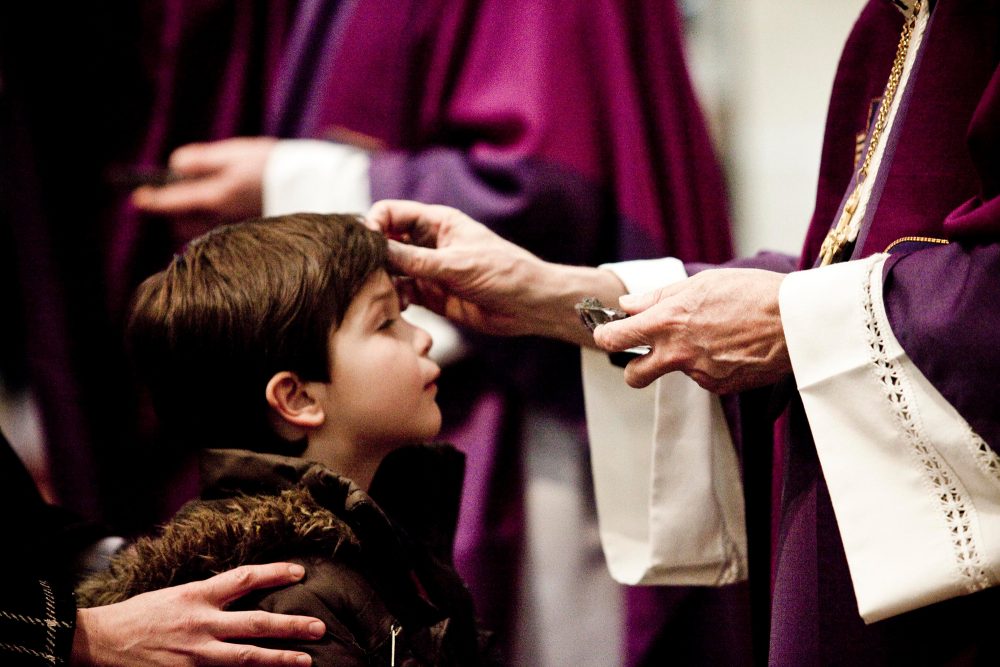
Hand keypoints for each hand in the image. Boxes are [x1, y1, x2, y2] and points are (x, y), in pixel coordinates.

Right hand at [72, 563, 324, 665]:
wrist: (100, 642)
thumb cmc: (140, 614)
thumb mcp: (178, 594)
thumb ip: (210, 596)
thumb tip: (245, 591)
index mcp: (198, 595)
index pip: (244, 578)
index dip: (275, 572)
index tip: (301, 571)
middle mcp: (201, 623)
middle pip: (256, 622)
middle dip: (291, 626)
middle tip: (319, 627)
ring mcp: (195, 653)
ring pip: (246, 657)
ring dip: (279, 659)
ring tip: (306, 661)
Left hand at [132, 137, 276, 222]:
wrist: (312, 184)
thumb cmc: (271, 164)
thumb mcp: (234, 153)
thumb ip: (201, 160)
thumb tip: (174, 164)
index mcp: (216, 196)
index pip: (173, 203)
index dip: (152, 200)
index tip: (138, 198)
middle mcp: (223, 217)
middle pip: (184, 224)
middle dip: (174, 212)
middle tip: (176, 193)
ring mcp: (236, 227)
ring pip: (202, 230)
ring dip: (193, 218)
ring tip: (200, 198)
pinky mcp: (249, 230)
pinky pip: (220, 232)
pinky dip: (212, 221)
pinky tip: (223, 206)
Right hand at [366, 200, 625, 343]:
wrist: (530, 305)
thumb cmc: (503, 273)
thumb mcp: (456, 264)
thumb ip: (414, 259)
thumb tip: (376, 249)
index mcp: (436, 222)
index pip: (390, 213)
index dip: (373, 224)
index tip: (366, 245)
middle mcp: (427, 243)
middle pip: (385, 241)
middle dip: (373, 256)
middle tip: (366, 273)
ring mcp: (428, 269)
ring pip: (390, 270)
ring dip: (382, 280)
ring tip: (381, 293)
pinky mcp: (431, 294)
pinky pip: (402, 293)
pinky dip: (395, 299)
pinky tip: (399, 307)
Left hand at [593, 268, 790, 392]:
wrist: (797, 322)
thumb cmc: (752, 293)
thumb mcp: (701, 283)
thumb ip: (658, 297)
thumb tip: (627, 305)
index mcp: (668, 322)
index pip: (615, 338)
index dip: (605, 336)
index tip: (607, 333)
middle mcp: (678, 353)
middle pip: (634, 376)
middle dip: (634, 368)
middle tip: (646, 354)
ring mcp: (699, 374)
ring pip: (679, 372)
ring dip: (689, 358)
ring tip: (720, 335)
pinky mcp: (721, 387)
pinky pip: (706, 378)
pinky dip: (713, 365)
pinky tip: (734, 347)